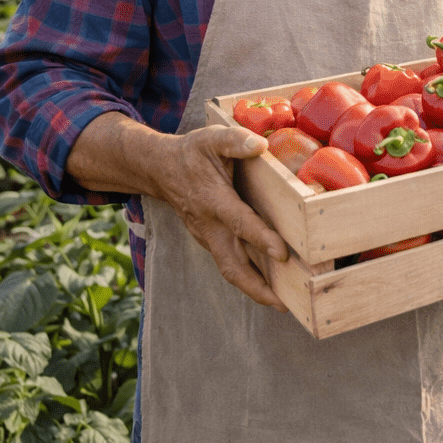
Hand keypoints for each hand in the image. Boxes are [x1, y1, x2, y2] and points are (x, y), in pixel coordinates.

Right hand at [151, 125, 289, 309]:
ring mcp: (208, 236)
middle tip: (283, 303)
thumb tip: (260, 145)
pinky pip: (229, 263)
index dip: (260, 238)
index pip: (239, 223)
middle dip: (256, 286)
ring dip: (253, 289)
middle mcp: (209, 225)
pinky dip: (247, 277)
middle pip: (232, 263)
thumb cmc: (191, 153)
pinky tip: (269, 285)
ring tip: (281, 303)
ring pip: (230, 268)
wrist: (159, 169)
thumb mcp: (211, 138)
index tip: (282, 252)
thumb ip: (235, 141)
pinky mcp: (210, 240)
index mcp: (213, 200)